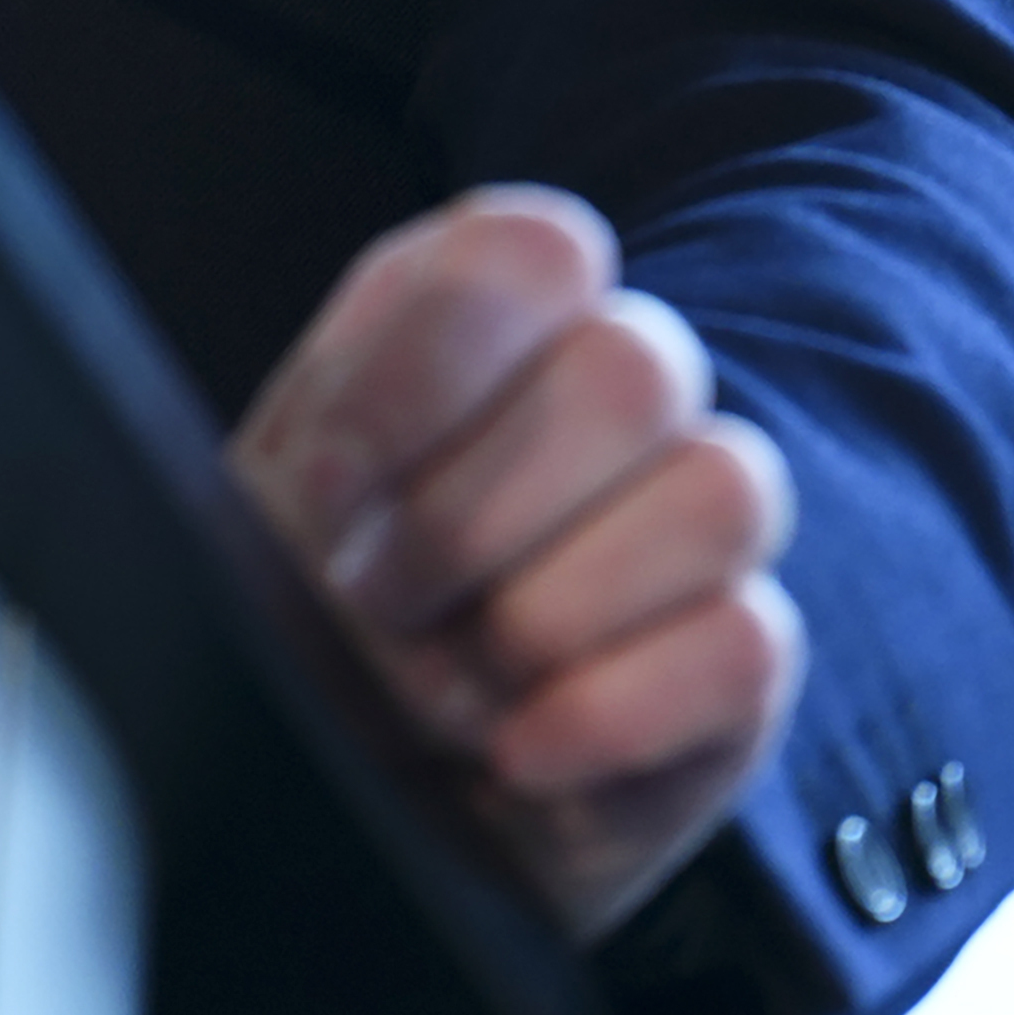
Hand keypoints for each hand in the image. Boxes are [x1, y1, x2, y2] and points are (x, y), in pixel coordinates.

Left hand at [228, 185, 804, 940]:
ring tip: (440, 689)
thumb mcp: (268, 505)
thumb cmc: (313, 597)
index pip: (529, 257)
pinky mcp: (741, 655)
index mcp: (498, 301)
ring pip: (722, 493)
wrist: (360, 757)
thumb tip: (327, 485)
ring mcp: (701, 516)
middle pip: (633, 372)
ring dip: (545, 614)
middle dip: (469, 517)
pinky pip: (745, 647)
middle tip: (372, 599)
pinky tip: (517, 752)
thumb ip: (308, 456)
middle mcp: (625, 379)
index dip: (421, 375)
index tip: (329, 485)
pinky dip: (612, 714)